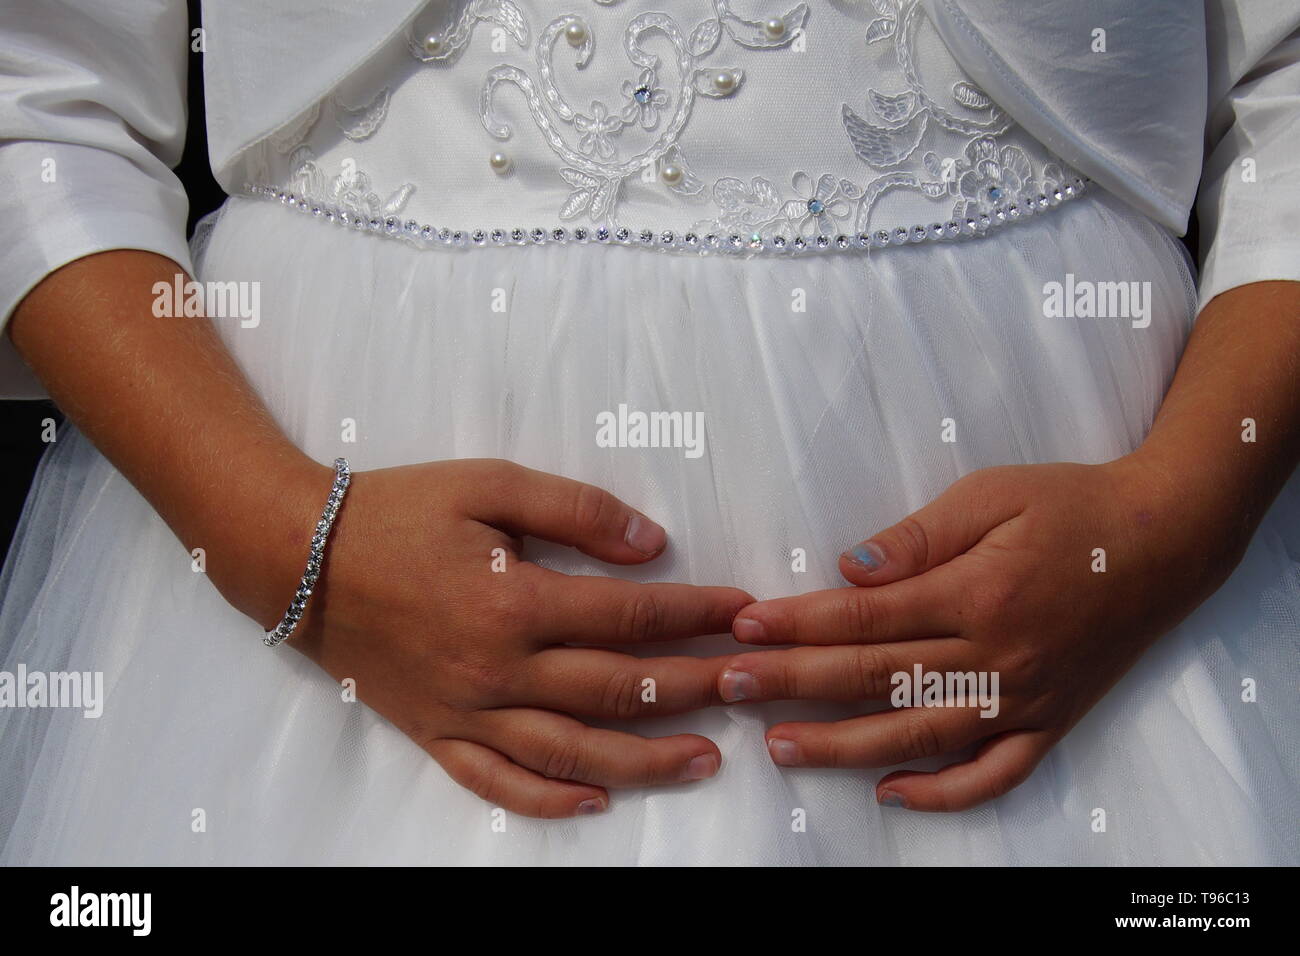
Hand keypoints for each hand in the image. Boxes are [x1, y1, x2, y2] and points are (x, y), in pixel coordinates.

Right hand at [231, 458, 750, 818]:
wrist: (297, 555)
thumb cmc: (398, 510)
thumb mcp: (489, 484)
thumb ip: (575, 509)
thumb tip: (652, 543)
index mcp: (516, 603)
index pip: (632, 617)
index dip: (697, 614)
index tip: (744, 611)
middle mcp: (498, 670)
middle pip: (618, 691)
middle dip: (693, 687)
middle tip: (749, 685)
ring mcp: (466, 712)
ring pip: (573, 752)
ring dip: (646, 761)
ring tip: (706, 759)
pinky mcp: (435, 734)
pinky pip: (497, 783)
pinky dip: (549, 801)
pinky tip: (597, 802)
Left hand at [715, 457, 1239, 811]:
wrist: (1166, 540)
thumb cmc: (1072, 507)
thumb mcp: (992, 496)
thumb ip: (918, 537)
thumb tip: (851, 567)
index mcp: (978, 593)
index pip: (866, 618)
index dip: (799, 623)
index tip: (744, 627)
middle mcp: (998, 656)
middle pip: (877, 679)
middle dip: (795, 683)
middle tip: (732, 686)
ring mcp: (1025, 698)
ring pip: (920, 736)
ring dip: (843, 746)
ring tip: (781, 747)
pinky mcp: (1050, 721)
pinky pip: (994, 775)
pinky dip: (942, 792)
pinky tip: (889, 793)